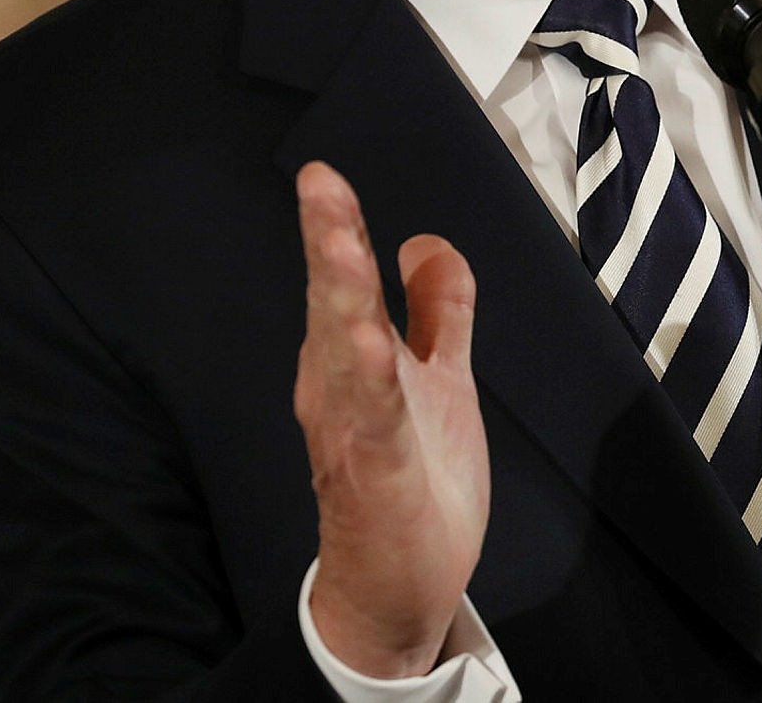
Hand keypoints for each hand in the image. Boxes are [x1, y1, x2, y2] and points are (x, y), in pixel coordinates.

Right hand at [293, 160, 488, 677]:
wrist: (400, 586)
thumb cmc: (415, 481)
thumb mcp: (441, 377)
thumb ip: (440, 310)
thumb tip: (428, 242)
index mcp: (352, 358)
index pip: (344, 279)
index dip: (335, 226)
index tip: (324, 174)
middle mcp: (341, 387)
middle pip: (334, 302)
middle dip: (329, 242)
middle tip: (320, 183)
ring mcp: (356, 428)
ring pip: (345, 352)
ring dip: (343, 297)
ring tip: (341, 243)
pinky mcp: (379, 472)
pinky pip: (375, 420)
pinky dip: (371, 381)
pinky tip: (371, 344)